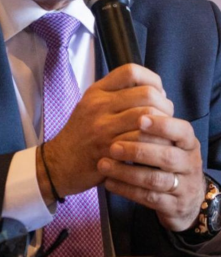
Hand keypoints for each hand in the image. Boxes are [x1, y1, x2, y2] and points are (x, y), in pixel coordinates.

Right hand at [40, 65, 173, 201]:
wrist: (61, 161)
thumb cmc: (82, 133)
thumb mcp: (90, 105)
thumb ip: (115, 94)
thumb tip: (153, 89)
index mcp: (97, 92)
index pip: (130, 71)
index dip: (152, 79)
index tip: (157, 92)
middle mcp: (99, 106)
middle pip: (146, 93)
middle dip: (165, 105)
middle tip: (165, 116)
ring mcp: (104, 128)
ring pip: (148, 116)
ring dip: (164, 125)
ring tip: (163, 132)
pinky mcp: (111, 149)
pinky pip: (143, 141)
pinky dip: (157, 143)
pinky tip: (157, 147)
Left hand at [97, 114, 204, 231]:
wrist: (179, 194)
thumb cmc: (162, 155)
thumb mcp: (164, 137)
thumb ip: (151, 116)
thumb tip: (132, 86)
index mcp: (187, 141)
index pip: (181, 130)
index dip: (162, 126)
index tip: (140, 120)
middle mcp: (189, 163)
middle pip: (167, 156)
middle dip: (138, 150)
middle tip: (112, 146)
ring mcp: (183, 186)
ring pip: (155, 180)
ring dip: (126, 172)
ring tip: (103, 164)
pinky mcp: (172, 205)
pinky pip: (148, 199)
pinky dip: (126, 190)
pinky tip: (108, 182)